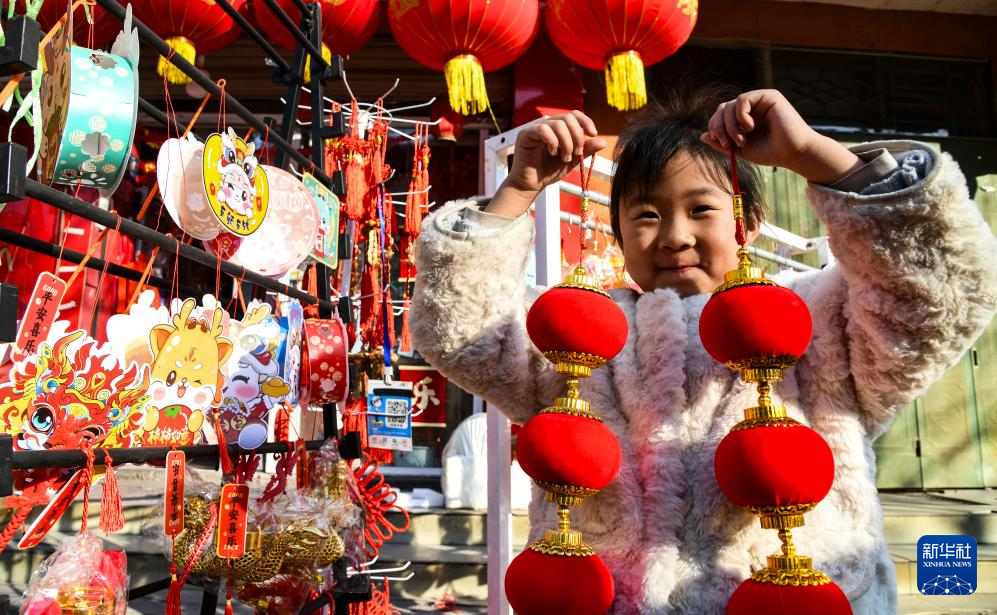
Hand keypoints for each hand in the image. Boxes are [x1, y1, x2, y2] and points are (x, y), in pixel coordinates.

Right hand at [486, 112, 607, 216]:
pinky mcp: (525, 134)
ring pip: (558, 124)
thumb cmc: (549, 171)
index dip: (585, 121)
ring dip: (566, 142)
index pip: (574, 115)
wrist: (531, 185)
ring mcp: (535, 128)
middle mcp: (547, 124)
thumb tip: (603, 141)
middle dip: (577, 136)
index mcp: (558, 128)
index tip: (593, 134)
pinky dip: (553, 141)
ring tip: (565, 158)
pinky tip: (553, 153)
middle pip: (568, 118)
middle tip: (577, 153)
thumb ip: (586, 150)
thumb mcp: (572, 160)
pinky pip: (543, 129)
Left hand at [700, 89, 859, 184]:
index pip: (720, 116)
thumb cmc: (771, 152)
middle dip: (718, 127)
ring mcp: (759, 100)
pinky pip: (742, 100)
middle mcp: (751, 108)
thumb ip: (722, 143)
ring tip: (741, 140)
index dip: (715, 128)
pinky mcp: (768, 96)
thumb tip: (702, 135)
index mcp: (744, 119)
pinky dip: (740, 115)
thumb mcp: (740, 150)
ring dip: (729, 125)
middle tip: (726, 144)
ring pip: (729, 105)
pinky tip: (750, 127)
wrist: (793, 153)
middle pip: (722, 109)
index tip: (722, 145)